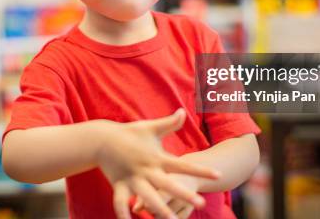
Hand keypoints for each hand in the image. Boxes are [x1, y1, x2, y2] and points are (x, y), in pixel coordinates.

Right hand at [96, 109, 219, 218]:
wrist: (102, 139)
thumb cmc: (129, 133)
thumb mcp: (150, 127)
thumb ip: (169, 123)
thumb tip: (183, 111)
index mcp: (157, 157)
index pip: (183, 165)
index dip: (200, 170)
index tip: (217, 175)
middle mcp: (146, 169)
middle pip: (168, 185)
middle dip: (184, 194)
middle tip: (201, 203)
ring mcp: (132, 178)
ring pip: (147, 197)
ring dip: (159, 210)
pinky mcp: (118, 185)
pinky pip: (120, 202)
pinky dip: (124, 214)